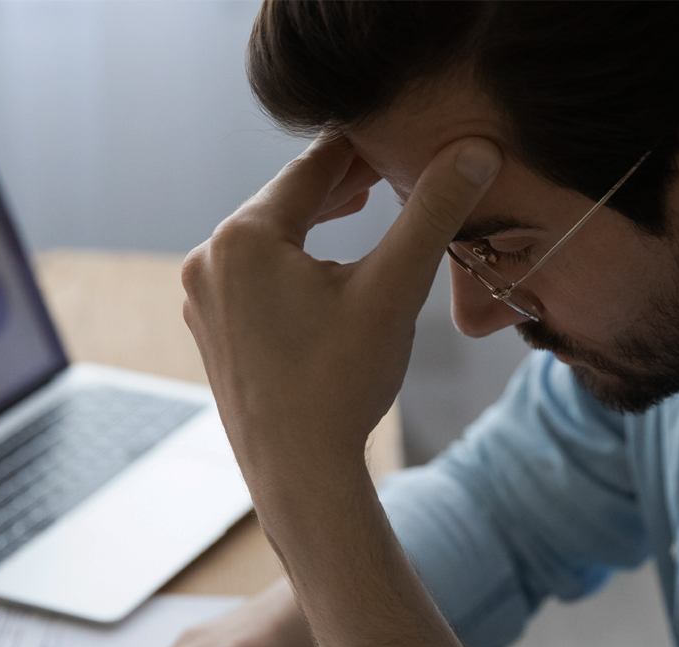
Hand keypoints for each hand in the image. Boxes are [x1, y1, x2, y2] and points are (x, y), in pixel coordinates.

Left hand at [181, 135, 500, 495]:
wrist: (298, 474)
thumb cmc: (341, 386)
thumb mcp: (394, 290)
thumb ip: (433, 212)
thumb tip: (477, 149)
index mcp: (244, 237)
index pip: (315, 168)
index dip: (367, 150)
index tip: (403, 140)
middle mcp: (208, 260)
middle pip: (286, 200)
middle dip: (341, 186)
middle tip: (389, 170)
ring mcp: (202, 298)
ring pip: (268, 238)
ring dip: (315, 222)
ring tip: (359, 205)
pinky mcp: (209, 328)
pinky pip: (253, 275)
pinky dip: (290, 263)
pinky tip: (319, 270)